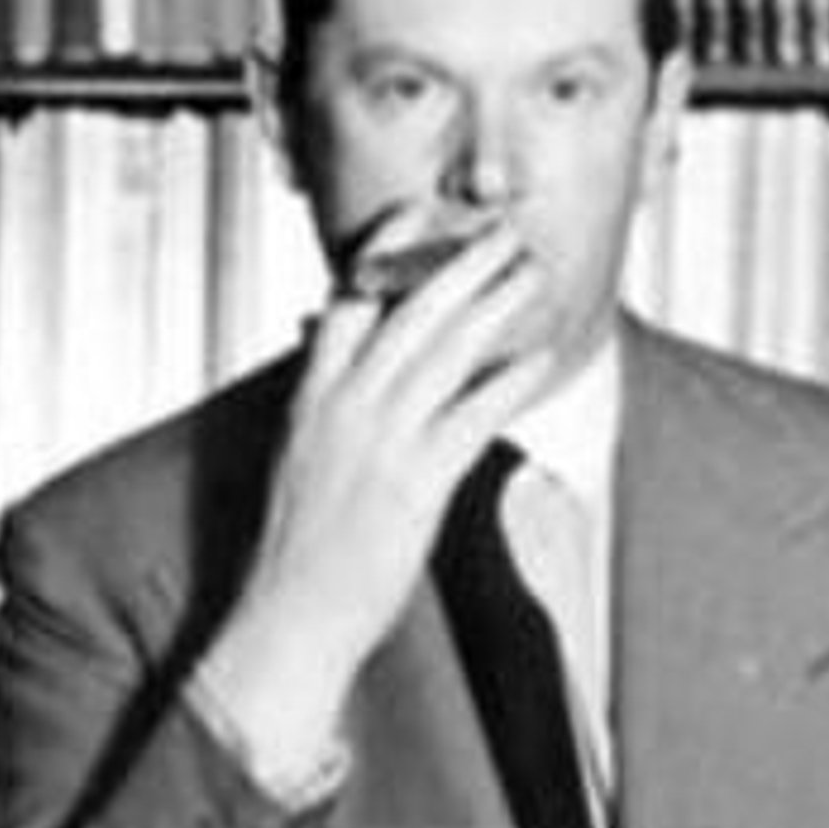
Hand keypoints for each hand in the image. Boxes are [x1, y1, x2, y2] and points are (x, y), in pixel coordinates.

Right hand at [201, 213, 552, 754]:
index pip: (348, 300)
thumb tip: (335, 357)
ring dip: (494, 304)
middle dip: (459, 261)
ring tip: (530, 273)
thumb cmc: (297, 548)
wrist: (290, 615)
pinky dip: (509, 382)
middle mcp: (344, 406)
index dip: (386, 249)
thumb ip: (325, 403)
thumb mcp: (298, 457)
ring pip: (445, 349)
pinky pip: (472, 415)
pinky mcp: (415, 481)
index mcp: (311, 396)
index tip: (421, 212)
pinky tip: (538, 360)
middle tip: (501, 231)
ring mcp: (380, 439)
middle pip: (407, 310)